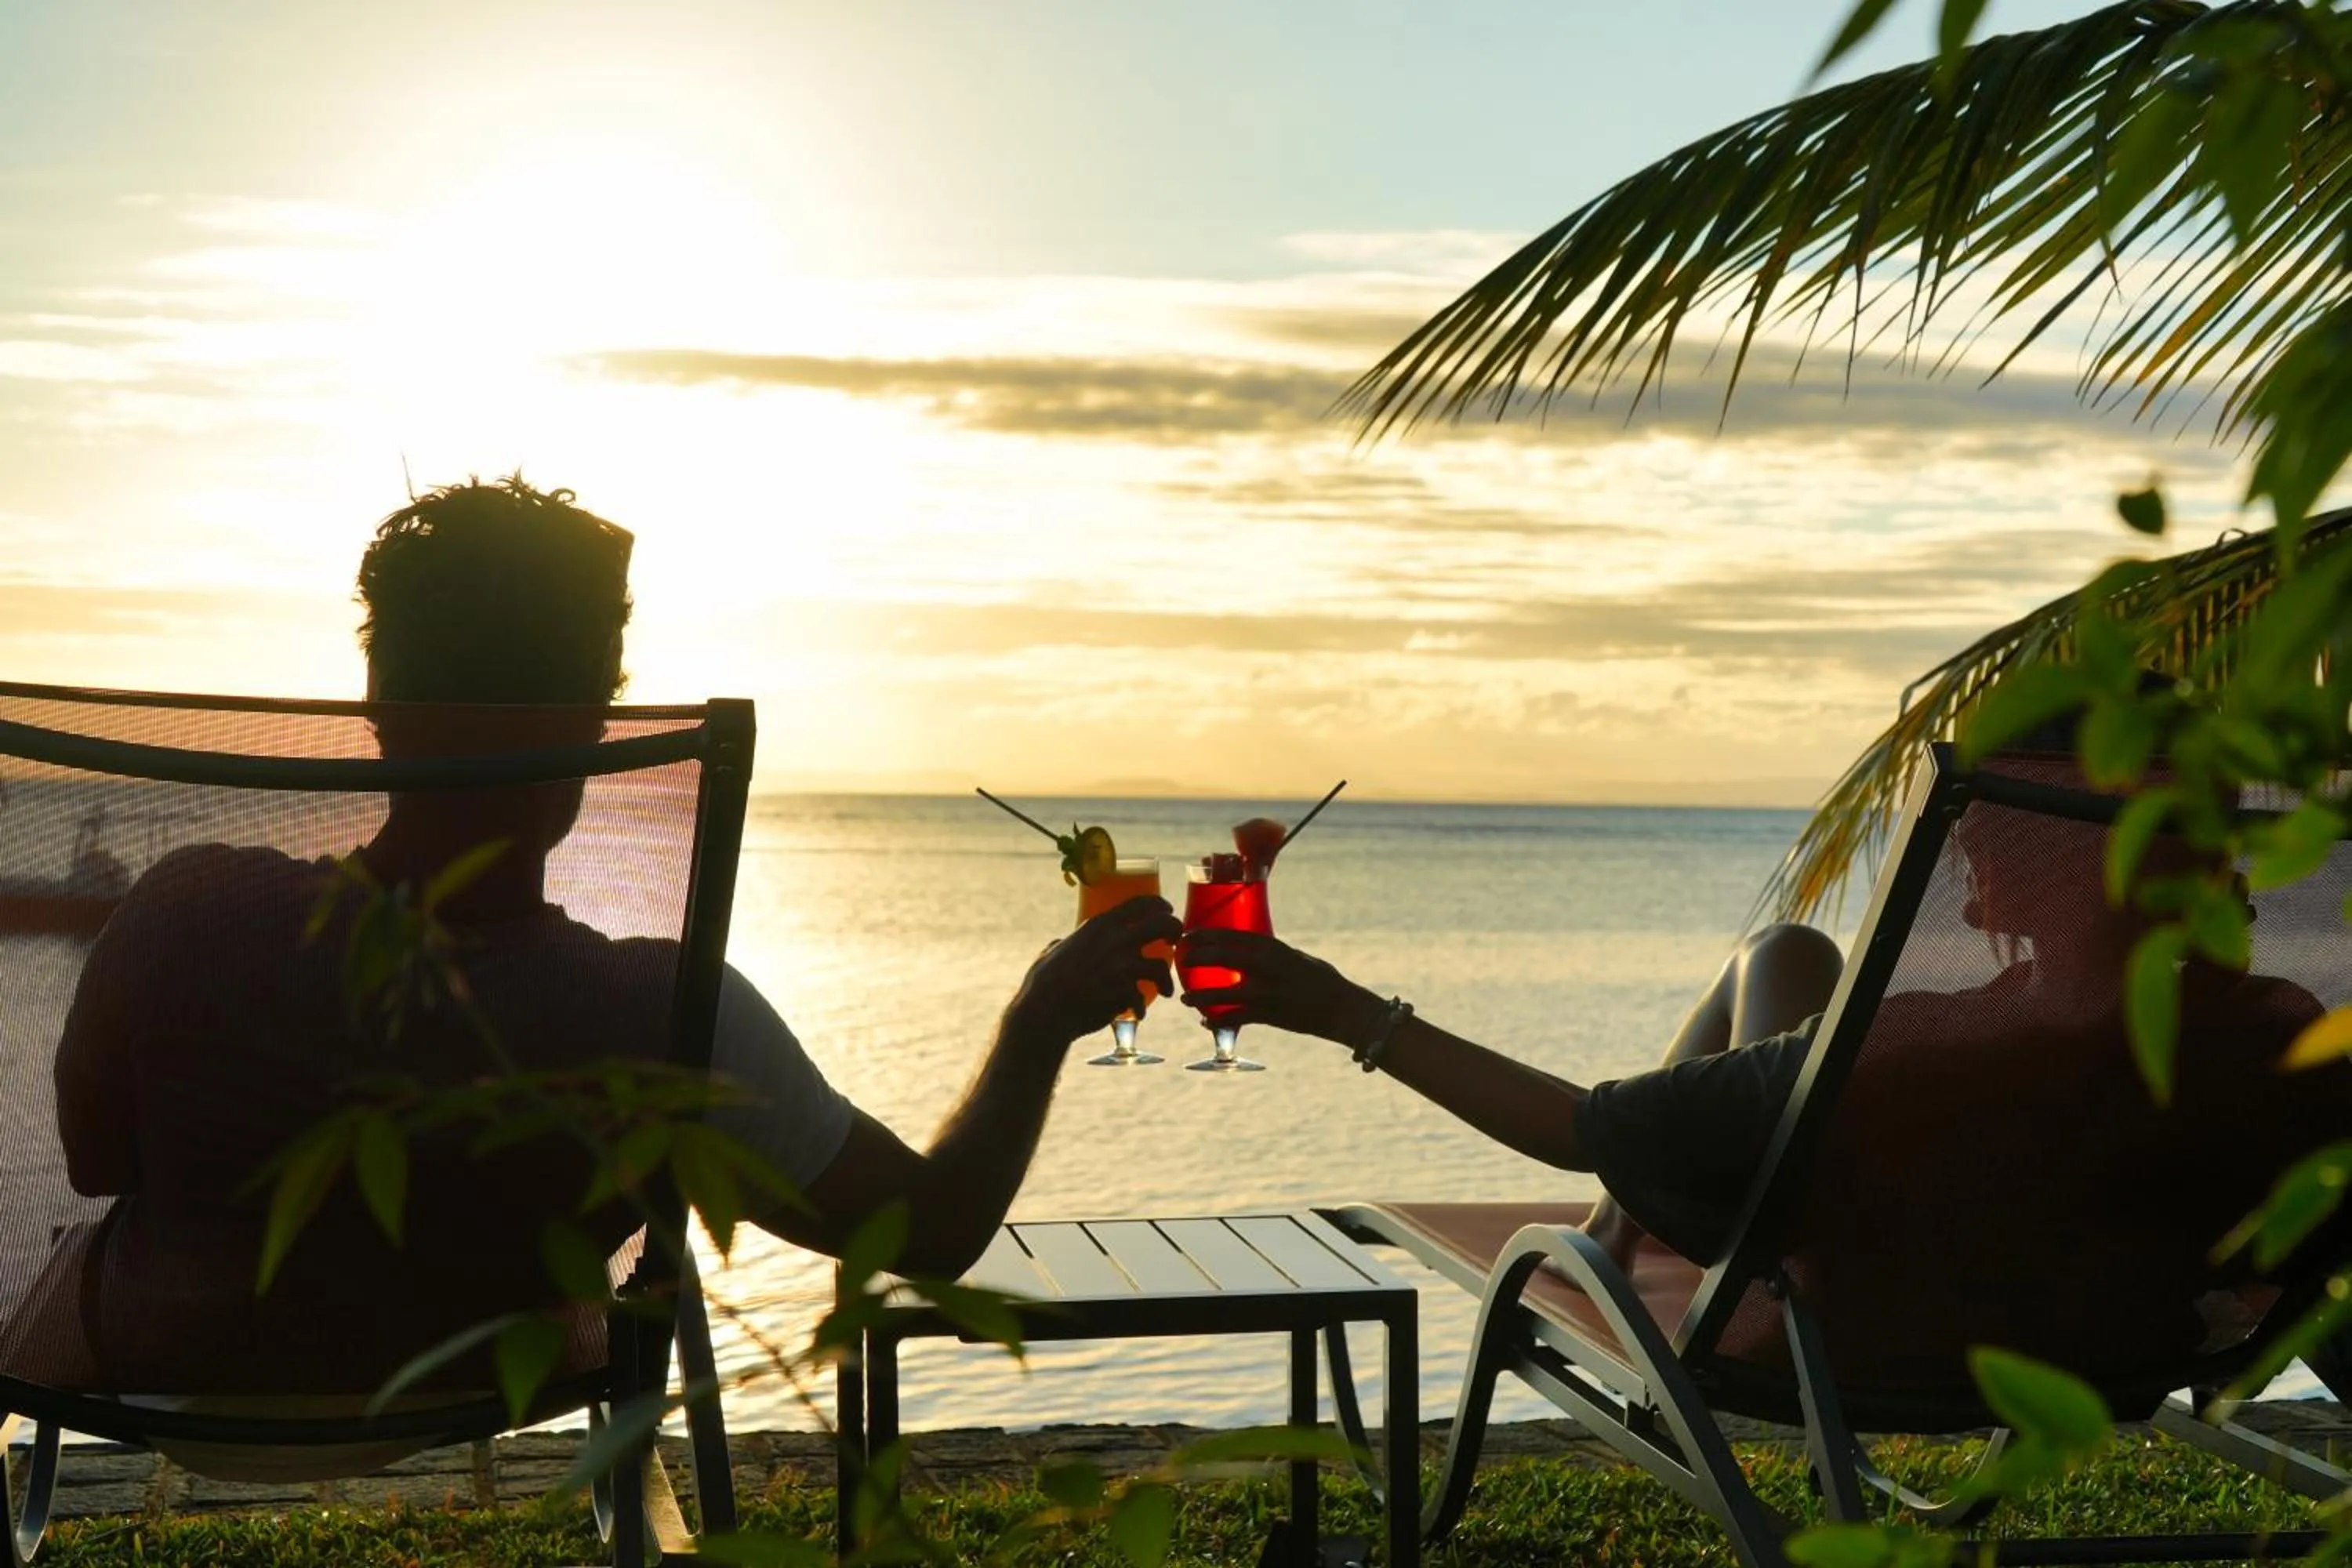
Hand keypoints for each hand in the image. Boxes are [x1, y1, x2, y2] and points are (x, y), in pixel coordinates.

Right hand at [1002, 896, 1181, 1050]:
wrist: (1045, 1011)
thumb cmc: (1043, 983)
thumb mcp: (1053, 952)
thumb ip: (1063, 944)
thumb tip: (1060, 943)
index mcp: (1100, 925)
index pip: (1140, 903)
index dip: (1160, 904)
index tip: (1167, 911)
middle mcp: (1115, 940)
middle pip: (1163, 925)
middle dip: (1175, 932)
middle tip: (1174, 943)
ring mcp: (1122, 966)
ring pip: (1160, 967)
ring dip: (1166, 980)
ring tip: (1165, 991)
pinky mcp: (1124, 991)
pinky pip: (1143, 998)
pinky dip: (1142, 1007)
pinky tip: (1137, 1014)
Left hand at [1176, 929, 1384, 1045]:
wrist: (1343, 1009)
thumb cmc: (1321, 980)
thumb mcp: (1296, 957)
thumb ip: (1272, 954)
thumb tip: (1249, 951)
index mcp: (1274, 948)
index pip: (1234, 935)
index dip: (1207, 934)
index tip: (1189, 935)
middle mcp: (1269, 966)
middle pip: (1223, 957)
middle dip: (1198, 957)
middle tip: (1180, 960)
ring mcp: (1268, 991)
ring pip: (1225, 993)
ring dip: (1201, 996)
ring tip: (1184, 998)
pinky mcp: (1270, 1015)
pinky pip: (1237, 1019)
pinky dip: (1220, 1021)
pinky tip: (1206, 1022)